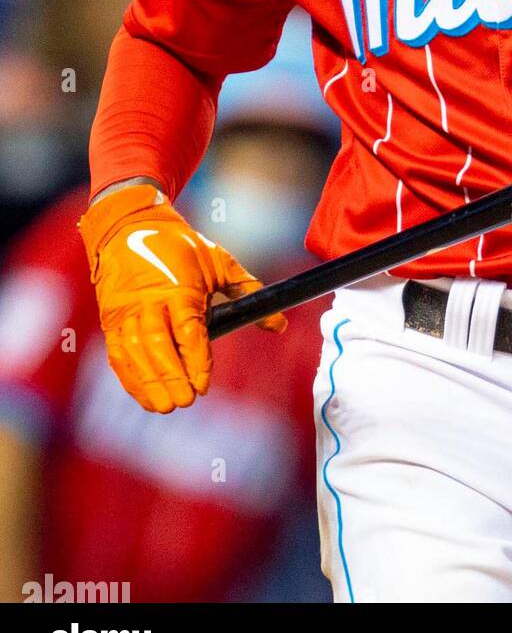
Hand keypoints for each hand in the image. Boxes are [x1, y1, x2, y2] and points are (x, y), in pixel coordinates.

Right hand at [78, 183, 286, 413]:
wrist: (131, 228)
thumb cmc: (181, 247)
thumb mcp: (219, 262)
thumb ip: (248, 292)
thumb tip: (279, 324)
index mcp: (179, 286)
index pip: (188, 329)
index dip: (195, 359)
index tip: (204, 383)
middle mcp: (149, 300)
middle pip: (159, 344)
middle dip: (172, 376)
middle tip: (186, 401)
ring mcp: (126, 310)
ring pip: (135, 352)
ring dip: (149, 382)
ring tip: (166, 405)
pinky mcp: (111, 318)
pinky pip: (118, 352)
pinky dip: (129, 377)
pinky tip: (143, 396)